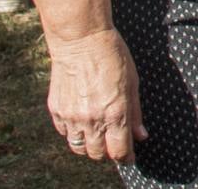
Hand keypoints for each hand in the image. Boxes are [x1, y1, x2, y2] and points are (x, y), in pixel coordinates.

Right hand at [45, 27, 145, 162]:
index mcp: (115, 113)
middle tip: (113, 142)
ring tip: (98, 133)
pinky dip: (73, 132)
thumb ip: (136, 113)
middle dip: (107, 152)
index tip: (129, 155)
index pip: (119, 151)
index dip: (126, 156)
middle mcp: (91, 119)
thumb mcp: (133, 82)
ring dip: (89, 145)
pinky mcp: (56, 110)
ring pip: (79, 147)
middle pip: (97, 154)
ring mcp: (71, 116)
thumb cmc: (113, 56)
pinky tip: (82, 120)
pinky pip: (64, 133)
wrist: (81, 40)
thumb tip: (141, 136)